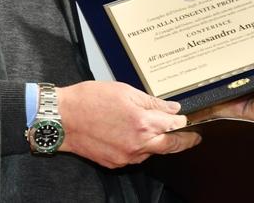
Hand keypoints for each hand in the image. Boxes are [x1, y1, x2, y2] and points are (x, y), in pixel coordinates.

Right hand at [56, 81, 200, 168]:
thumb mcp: (124, 91)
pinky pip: (134, 156)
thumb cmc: (87, 100)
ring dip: (156, 142)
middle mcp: (137, 143)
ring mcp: (126, 155)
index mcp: (142, 122)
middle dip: (184, 141)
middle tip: (193, 137)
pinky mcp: (114, 162)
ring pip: (151, 152)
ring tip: (151, 129)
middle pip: (170, 146)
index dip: (183, 122)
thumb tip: (172, 109)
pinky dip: (138, 147)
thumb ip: (151, 101)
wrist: (61, 117)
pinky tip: (129, 134)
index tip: (187, 120)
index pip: (174, 125)